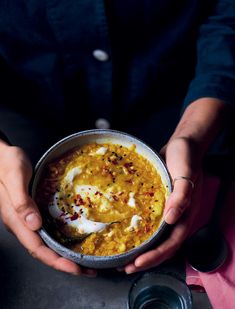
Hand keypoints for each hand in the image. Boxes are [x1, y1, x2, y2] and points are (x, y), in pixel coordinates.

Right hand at [0, 142, 95, 276]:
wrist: (1, 156)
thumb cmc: (7, 163)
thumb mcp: (15, 177)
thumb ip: (22, 201)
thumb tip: (34, 224)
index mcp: (16, 219)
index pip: (37, 247)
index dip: (56, 261)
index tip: (75, 268)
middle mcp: (21, 223)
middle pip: (43, 251)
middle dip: (64, 264)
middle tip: (87, 270)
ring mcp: (25, 219)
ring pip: (44, 244)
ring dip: (62, 255)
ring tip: (82, 261)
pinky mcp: (30, 212)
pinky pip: (44, 232)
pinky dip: (58, 241)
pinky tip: (69, 241)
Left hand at [122, 137, 202, 273]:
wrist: (183, 144)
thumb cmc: (186, 157)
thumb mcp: (186, 173)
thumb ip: (181, 196)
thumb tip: (171, 220)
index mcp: (185, 214)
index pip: (171, 243)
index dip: (155, 256)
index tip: (137, 263)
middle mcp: (177, 216)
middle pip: (162, 245)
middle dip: (145, 259)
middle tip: (124, 267)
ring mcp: (168, 210)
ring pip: (155, 236)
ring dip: (140, 248)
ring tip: (122, 256)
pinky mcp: (159, 202)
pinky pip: (149, 221)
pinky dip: (139, 231)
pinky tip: (125, 231)